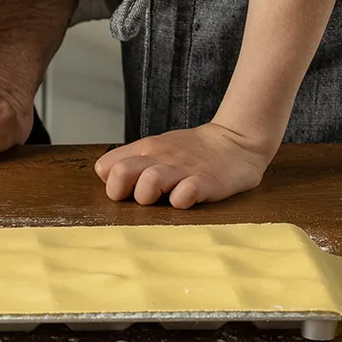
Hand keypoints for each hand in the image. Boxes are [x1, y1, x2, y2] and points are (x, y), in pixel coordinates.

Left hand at [93, 122, 274, 207]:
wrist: (237, 140)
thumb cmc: (193, 151)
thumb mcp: (158, 148)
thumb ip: (133, 161)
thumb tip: (106, 178)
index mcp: (145, 149)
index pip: (105, 168)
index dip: (110, 184)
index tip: (126, 191)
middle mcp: (159, 158)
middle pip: (120, 174)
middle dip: (123, 193)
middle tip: (141, 198)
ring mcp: (182, 170)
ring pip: (149, 183)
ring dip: (151, 196)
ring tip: (165, 198)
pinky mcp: (205, 182)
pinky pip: (184, 195)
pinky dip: (181, 201)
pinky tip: (187, 200)